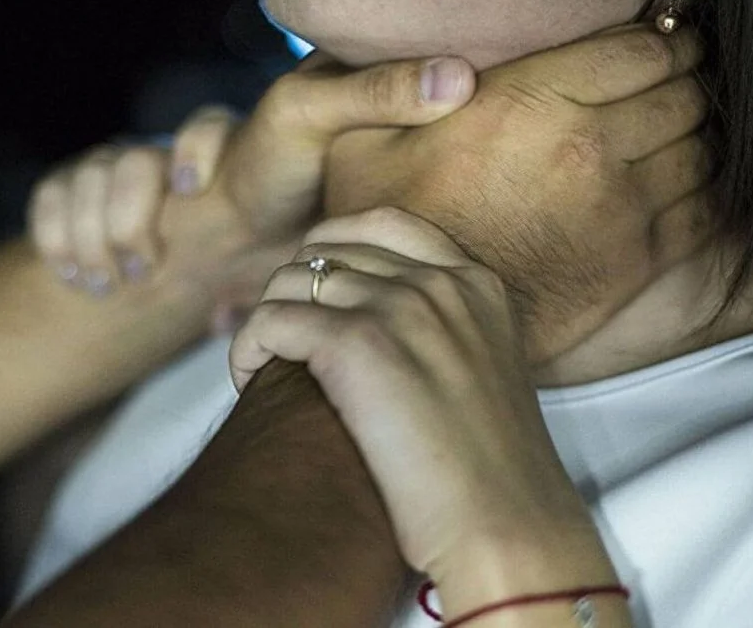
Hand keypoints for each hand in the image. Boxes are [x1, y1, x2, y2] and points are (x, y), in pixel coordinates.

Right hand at [27, 55, 477, 305]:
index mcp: (231, 138)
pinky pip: (49, 206)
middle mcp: (169, 152)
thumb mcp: (340, 148)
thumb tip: (461, 76)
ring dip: (97, 234)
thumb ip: (383, 99)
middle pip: (118, 160)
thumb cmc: (297, 207)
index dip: (187, 155)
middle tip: (149, 255)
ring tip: (116, 278)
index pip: (192, 131)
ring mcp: (129, 178)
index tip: (201, 183)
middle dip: (128, 207)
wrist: (241, 269)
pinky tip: (87, 277)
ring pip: (82, 184)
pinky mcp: (94, 204)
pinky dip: (61, 242)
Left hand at [229, 208, 588, 582]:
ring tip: (262, 365)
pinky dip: (246, 348)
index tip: (309, 286)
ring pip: (289, 282)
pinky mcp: (356, 345)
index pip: (384, 225)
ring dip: (264, 321)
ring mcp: (399, 308)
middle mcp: (438, 283)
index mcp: (476, 283)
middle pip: (327, 250)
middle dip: (291, 289)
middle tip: (280, 337)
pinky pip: (268, 321)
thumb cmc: (490, 474)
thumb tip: (378, 330)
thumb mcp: (482, 373)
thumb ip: (442, 332)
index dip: (332, 247)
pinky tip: (246, 380)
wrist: (506, 526)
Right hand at [323, 26, 712, 364]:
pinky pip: (702, 208)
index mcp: (531, 103)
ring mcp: (621, 208)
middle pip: (682, 94)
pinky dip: (704, 189)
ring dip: (696, 135)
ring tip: (678, 131)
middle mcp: (587, 148)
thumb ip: (404, 87)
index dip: (667, 39)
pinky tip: (684, 183)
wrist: (418, 326)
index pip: (641, 50)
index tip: (668, 41)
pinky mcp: (636, 261)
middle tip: (675, 82)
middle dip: (685, 81)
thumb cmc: (390, 231)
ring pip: (700, 149)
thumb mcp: (365, 144)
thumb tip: (457, 67)